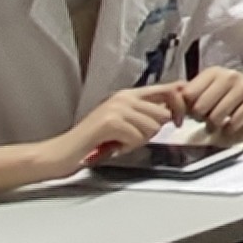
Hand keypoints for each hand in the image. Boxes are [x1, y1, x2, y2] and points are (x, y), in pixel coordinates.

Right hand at [54, 88, 183, 172]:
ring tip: (119, 142)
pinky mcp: (111, 122)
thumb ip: (144, 115)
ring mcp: (117, 108)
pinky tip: (113, 146)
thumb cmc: (91, 141)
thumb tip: (171, 113)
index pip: (168, 89)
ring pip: (152, 127)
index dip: (180, 104)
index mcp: (128, 95)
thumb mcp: (122, 123)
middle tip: (131, 139)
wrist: (61, 152)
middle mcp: (124, 97)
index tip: (178, 120)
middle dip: (152, 132)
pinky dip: (127, 147)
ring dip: (138, 141)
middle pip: (163, 113)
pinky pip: (137, 138)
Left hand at [170, 65, 242, 141]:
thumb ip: (196, 94)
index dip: (187, 108)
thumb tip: (172, 105)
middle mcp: (228, 76)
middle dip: (201, 118)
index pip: (188, 94)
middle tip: (207, 119)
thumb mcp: (215, 87)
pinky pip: (234, 122)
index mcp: (214, 72)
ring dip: (215, 125)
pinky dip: (230, 128)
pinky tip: (232, 125)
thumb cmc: (236, 92)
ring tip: (219, 123)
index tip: (192, 113)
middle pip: (200, 107)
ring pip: (216, 116)